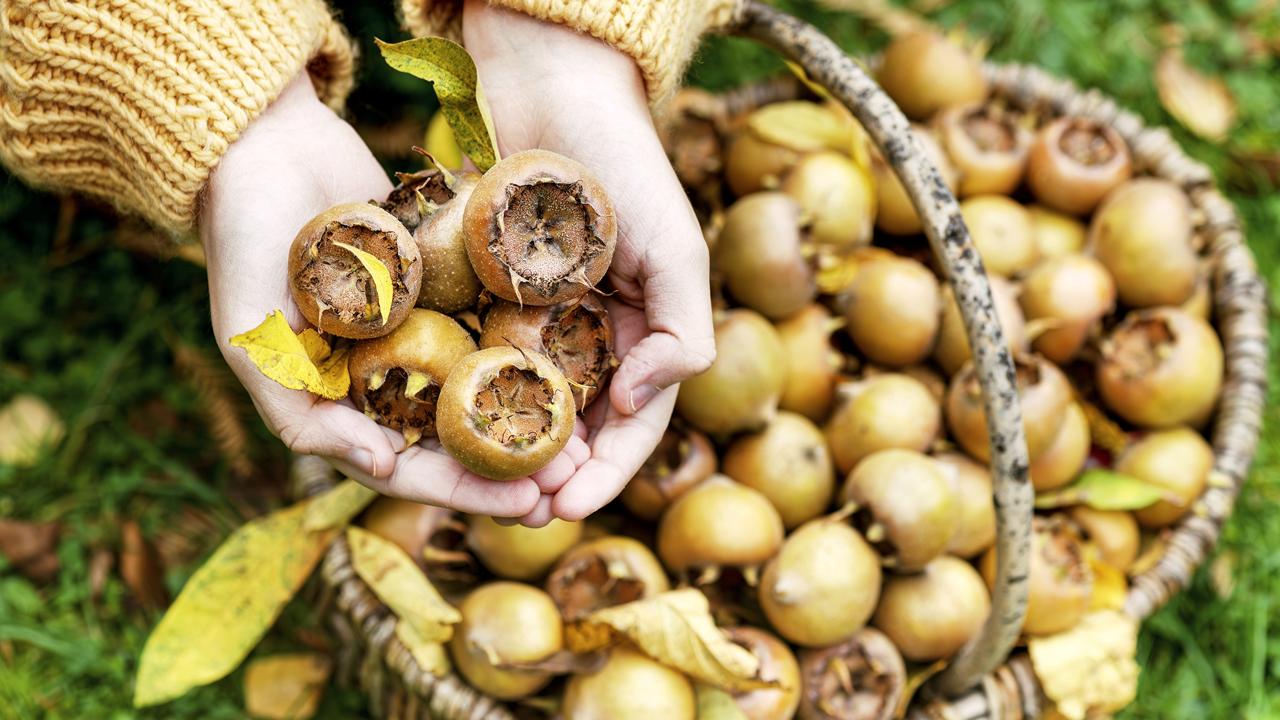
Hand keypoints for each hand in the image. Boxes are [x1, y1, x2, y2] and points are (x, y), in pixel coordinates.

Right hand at [201, 74, 585, 515]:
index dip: (466, 492)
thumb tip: (381, 467)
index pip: (409, 466)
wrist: (264, 144)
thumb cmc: (242, 242)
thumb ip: (298, 412)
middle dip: (513, 466)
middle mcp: (383, 374)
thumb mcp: (248, 337)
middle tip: (572, 484)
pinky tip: (579, 360)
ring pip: (483, 386)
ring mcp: (417, 328)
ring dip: (530, 416)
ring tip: (586, 437)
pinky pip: (491, 321)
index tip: (527, 504)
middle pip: (457, 437)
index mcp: (339, 403)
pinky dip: (528, 345)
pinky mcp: (443, 282)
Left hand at [463, 2, 716, 524]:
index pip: (636, 421)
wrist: (550, 85)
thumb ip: (681, 328)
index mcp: (645, 328)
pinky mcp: (491, 293)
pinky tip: (445, 425)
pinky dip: (472, 394)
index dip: (609, 470)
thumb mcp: (674, 245)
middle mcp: (594, 330)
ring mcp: (542, 315)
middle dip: (556, 473)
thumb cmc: (623, 163)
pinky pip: (483, 355)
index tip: (569, 504)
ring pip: (528, 402)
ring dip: (512, 449)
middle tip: (522, 512)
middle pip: (579, 424)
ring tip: (483, 483)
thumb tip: (639, 404)